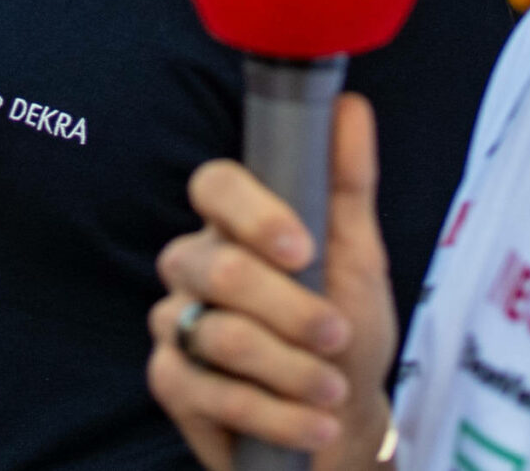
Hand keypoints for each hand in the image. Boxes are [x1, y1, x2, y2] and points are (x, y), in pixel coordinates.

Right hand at [147, 94, 397, 470]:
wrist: (343, 422)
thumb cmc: (345, 329)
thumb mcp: (359, 258)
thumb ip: (347, 183)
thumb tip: (350, 105)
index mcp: (236, 224)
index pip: (215, 185)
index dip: (252, 212)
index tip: (301, 249)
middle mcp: (195, 264)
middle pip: (218, 267)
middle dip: (290, 309)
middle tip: (337, 334)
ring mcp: (175, 321)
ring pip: (218, 334)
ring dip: (291, 370)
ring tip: (334, 391)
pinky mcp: (169, 381)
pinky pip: (206, 390)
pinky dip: (272, 413)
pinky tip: (314, 423)